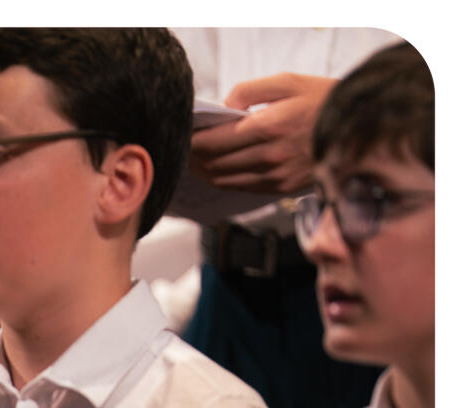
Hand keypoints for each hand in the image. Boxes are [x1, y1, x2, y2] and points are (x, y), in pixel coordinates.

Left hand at [189, 72, 335, 194]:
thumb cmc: (322, 100)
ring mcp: (276, 175)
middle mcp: (270, 156)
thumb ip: (250, 90)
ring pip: (224, 179)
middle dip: (194, 157)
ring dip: (206, 171)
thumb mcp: (288, 82)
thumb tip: (223, 106)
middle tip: (186, 149)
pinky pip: (242, 187)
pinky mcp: (282, 188)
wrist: (360, 127)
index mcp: (268, 127)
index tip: (184, 136)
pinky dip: (226, 179)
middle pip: (214, 163)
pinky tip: (220, 170)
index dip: (191, 142)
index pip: (212, 143)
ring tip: (198, 160)